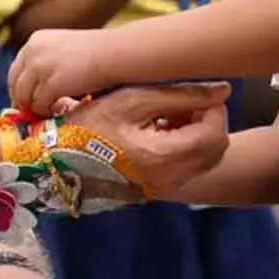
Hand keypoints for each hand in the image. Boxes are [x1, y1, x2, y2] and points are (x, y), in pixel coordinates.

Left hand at [8, 28, 106, 115]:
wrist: (115, 53)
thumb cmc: (98, 53)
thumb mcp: (64, 50)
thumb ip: (47, 63)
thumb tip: (36, 89)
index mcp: (35, 41)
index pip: (16, 69)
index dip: (19, 87)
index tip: (26, 100)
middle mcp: (32, 52)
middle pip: (15, 83)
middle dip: (23, 100)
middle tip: (33, 112)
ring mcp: (39, 67)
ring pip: (25, 97)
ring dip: (37, 107)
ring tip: (52, 110)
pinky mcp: (49, 84)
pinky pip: (39, 105)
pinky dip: (47, 111)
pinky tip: (60, 109)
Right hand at [63, 83, 230, 196]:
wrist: (56, 162)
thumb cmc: (86, 127)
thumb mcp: (130, 101)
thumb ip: (178, 94)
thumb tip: (222, 90)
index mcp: (163, 156)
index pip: (214, 132)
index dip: (213, 108)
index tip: (195, 93)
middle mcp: (170, 178)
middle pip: (216, 149)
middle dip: (207, 121)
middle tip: (183, 102)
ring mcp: (165, 187)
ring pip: (205, 159)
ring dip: (197, 134)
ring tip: (168, 114)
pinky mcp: (157, 188)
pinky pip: (188, 167)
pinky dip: (184, 147)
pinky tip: (158, 130)